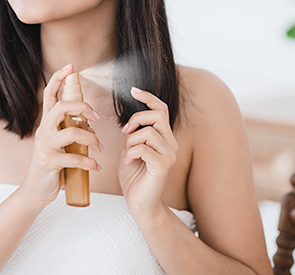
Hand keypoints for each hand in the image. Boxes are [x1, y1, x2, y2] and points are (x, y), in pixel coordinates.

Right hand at [18, 64, 102, 208]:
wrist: (35, 192)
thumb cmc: (52, 166)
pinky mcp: (49, 162)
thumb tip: (90, 121)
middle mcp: (43, 131)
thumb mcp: (58, 144)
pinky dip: (89, 162)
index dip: (58, 79)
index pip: (49, 94)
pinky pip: (73, 157)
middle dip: (82, 108)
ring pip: (71, 132)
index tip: (70, 67)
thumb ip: (69, 130)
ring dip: (91, 139)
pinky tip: (95, 167)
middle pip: (61, 108)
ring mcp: (44, 147)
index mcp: (46, 124)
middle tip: (96, 118)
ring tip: (99, 148)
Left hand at [118, 87, 177, 219]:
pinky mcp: (163, 167)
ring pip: (149, 132)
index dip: (148, 97)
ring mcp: (169, 155)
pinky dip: (131, 152)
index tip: (134, 90)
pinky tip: (128, 162)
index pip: (161, 109)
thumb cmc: (133, 176)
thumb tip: (128, 120)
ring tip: (126, 154)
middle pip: (158, 115)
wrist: (139, 203)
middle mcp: (170, 144)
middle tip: (124, 133)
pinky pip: (144, 148)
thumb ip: (132, 134)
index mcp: (164, 138)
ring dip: (131, 141)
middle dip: (136, 119)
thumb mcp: (130, 148)